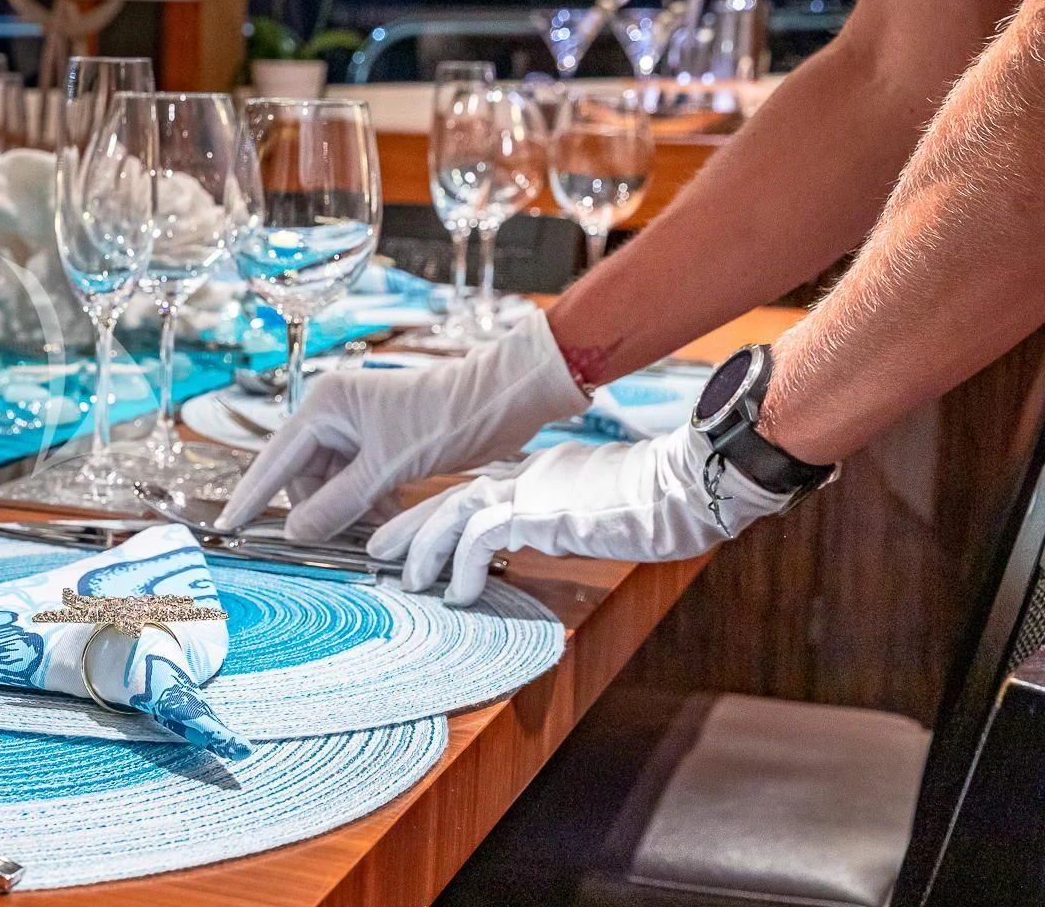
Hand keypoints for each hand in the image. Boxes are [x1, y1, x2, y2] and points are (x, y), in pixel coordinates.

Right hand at [217, 313, 590, 538]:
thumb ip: (338, 503)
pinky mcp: (382, 444)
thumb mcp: (387, 467)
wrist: (500, 401)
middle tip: (335, 543)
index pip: (275, 458)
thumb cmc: (444, 418)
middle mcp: (335, 414)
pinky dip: (368, 505)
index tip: (228, 524)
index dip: (251, 495)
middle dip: (318, 512)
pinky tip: (387, 522)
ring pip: (333, 485)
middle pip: (304, 476)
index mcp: (326, 406)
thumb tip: (296, 532)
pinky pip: (358, 483)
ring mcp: (359, 429)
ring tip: (371, 534)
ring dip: (348, 512)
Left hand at [373, 425, 792, 605]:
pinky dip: (462, 568)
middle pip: (452, 498)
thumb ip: (573, 519)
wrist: (691, 484)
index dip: (442, 517)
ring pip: (454, 514)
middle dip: (412, 526)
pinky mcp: (540, 512)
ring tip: (407, 580)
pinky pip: (482, 539)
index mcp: (543, 475)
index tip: (417, 539)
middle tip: (380, 551)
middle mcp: (530, 477)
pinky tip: (457, 595)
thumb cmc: (666, 500)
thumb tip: (560, 533)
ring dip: (424, 548)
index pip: (479, 494)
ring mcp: (533, 491)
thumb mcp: (606, 511)